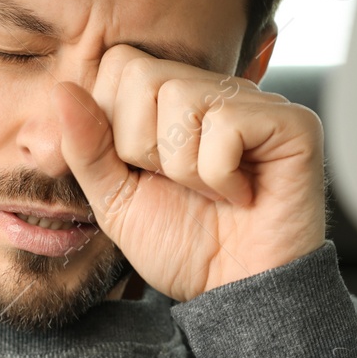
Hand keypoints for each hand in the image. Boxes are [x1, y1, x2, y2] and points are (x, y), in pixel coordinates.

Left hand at [52, 44, 326, 301]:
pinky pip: (226, 125)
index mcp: (174, 98)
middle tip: (178, 184)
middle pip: (142, 75)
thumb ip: (87, 146)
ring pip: (181, 99)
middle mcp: (217, 90)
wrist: (233, 294)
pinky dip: (220, 174)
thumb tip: (63, 90)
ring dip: (182, 166)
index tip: (143, 172)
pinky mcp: (294, 124)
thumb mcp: (115, 199)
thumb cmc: (183, 246)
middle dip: (143, 146)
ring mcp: (257, 102)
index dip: (114, 124)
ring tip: (209, 191)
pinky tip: (240, 194)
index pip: (119, 64)